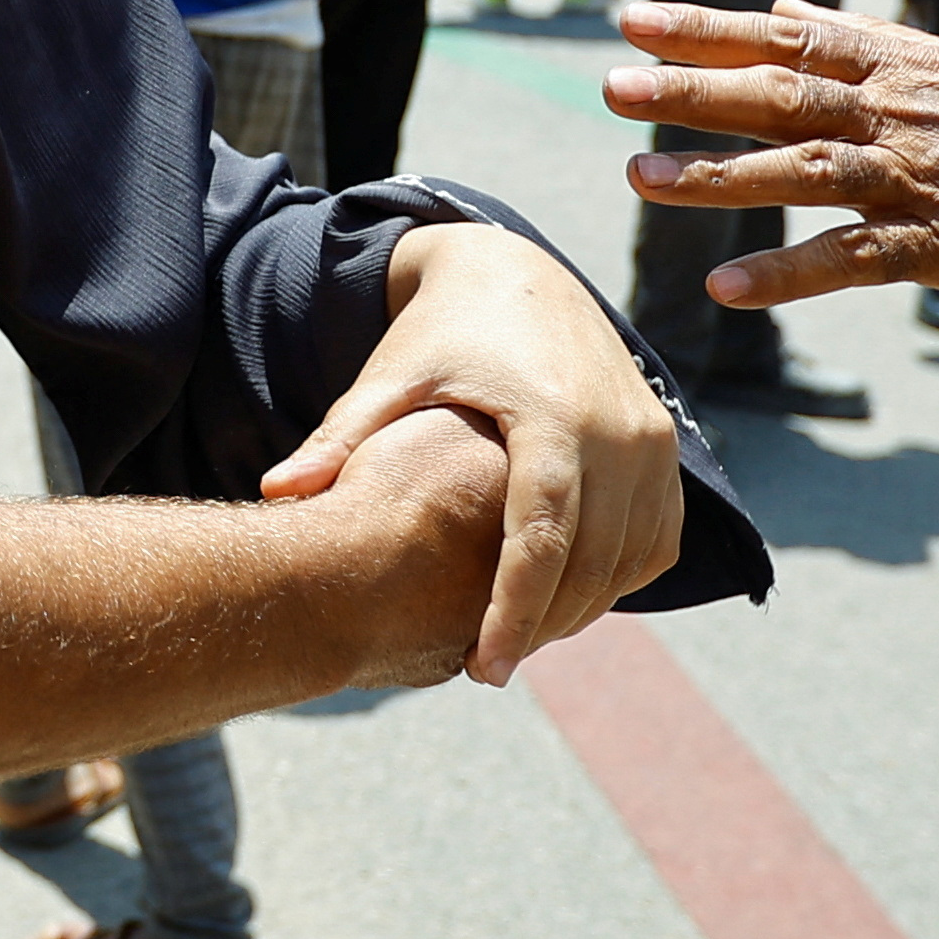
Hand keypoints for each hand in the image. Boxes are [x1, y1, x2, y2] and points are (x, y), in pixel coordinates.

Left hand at [261, 223, 683, 685]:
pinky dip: (617, 577)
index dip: (516, 611)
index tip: (485, 667)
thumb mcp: (391, 377)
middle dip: (544, 626)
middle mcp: (618, 430)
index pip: (543, 537)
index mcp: (551, 415)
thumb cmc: (441, 332)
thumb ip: (340, 438)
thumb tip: (274, 492)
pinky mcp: (665, 445)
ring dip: (582, 609)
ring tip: (519, 639)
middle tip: (489, 666)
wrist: (515, 271)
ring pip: (631, 560)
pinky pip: (657, 537)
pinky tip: (563, 600)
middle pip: (592, 562)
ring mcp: (652, 439)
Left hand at [603, 0, 938, 311]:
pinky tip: (725, 285)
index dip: (706, 28)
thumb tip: (787, 4)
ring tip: (637, 176)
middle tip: (610, 86)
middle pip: (779, 95)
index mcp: (895, 66)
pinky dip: (786, 272)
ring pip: (802, 171)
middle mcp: (896, 113)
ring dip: (715, 176)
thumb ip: (860, 38)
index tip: (632, 21)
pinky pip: (852, 258)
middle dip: (690, 90)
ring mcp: (918, 177)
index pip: (785, 35)